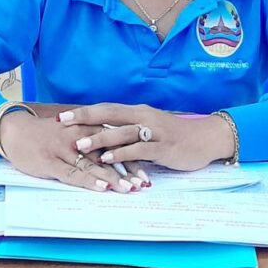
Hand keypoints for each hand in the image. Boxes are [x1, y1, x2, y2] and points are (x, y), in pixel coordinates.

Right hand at [0, 110, 144, 192]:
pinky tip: (101, 187)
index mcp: (85, 126)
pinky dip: (88, 180)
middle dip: (127, 167)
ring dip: (112, 177)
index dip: (132, 153)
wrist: (14, 130)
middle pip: (108, 153)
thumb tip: (113, 150)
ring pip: (93, 165)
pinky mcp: (51, 162)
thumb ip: (91, 137)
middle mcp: (78, 136)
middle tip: (144, 183)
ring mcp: (64, 149)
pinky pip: (73, 173)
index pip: (114, 140)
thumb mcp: (71, 129)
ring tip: (129, 188)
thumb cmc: (45, 133)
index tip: (148, 166)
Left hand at [57, 103, 234, 171]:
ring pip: (122, 132)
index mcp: (138, 112)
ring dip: (99, 138)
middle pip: (109, 114)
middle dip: (85, 118)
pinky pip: (138, 149)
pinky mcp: (162, 147)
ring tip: (79, 144)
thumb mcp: (150, 128)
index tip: (62, 116)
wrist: (205, 138)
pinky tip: (108, 159)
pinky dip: (122, 153)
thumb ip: (130, 131)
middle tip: (63, 122)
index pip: (106, 109)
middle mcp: (143, 117)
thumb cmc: (175, 135)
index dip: (84, 112)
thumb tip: (104, 137)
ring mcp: (153, 131)